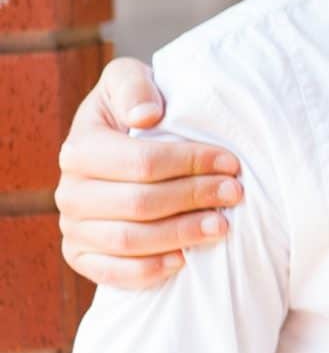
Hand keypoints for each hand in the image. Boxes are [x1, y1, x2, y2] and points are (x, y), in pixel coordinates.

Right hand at [55, 56, 240, 288]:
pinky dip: (149, 270)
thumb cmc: (138, 111)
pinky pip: (112, 272)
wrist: (124, 147)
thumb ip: (133, 86)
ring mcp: (73, 226)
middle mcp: (70, 190)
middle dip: (194, 198)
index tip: (231, 163)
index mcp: (80, 147)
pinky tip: (184, 260)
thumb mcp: (130, 81)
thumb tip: (144, 117)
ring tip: (222, 226)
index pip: (141, 162)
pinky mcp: (81, 255)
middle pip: (139, 203)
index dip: (190, 163)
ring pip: (129, 240)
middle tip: (235, 194)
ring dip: (181, 235)